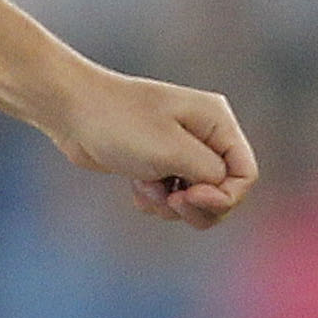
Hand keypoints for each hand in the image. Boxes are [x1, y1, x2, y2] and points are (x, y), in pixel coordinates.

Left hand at [51, 65, 257, 229]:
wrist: (71, 111)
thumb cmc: (120, 124)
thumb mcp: (172, 151)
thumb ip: (209, 174)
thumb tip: (221, 191)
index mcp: (217, 122)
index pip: (245, 175)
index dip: (224, 197)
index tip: (188, 197)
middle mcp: (204, 135)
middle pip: (223, 192)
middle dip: (196, 206)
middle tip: (169, 199)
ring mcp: (180, 150)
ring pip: (195, 199)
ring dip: (170, 205)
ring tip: (144, 186)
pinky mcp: (157, 163)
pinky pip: (170, 197)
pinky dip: (154, 200)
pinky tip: (135, 186)